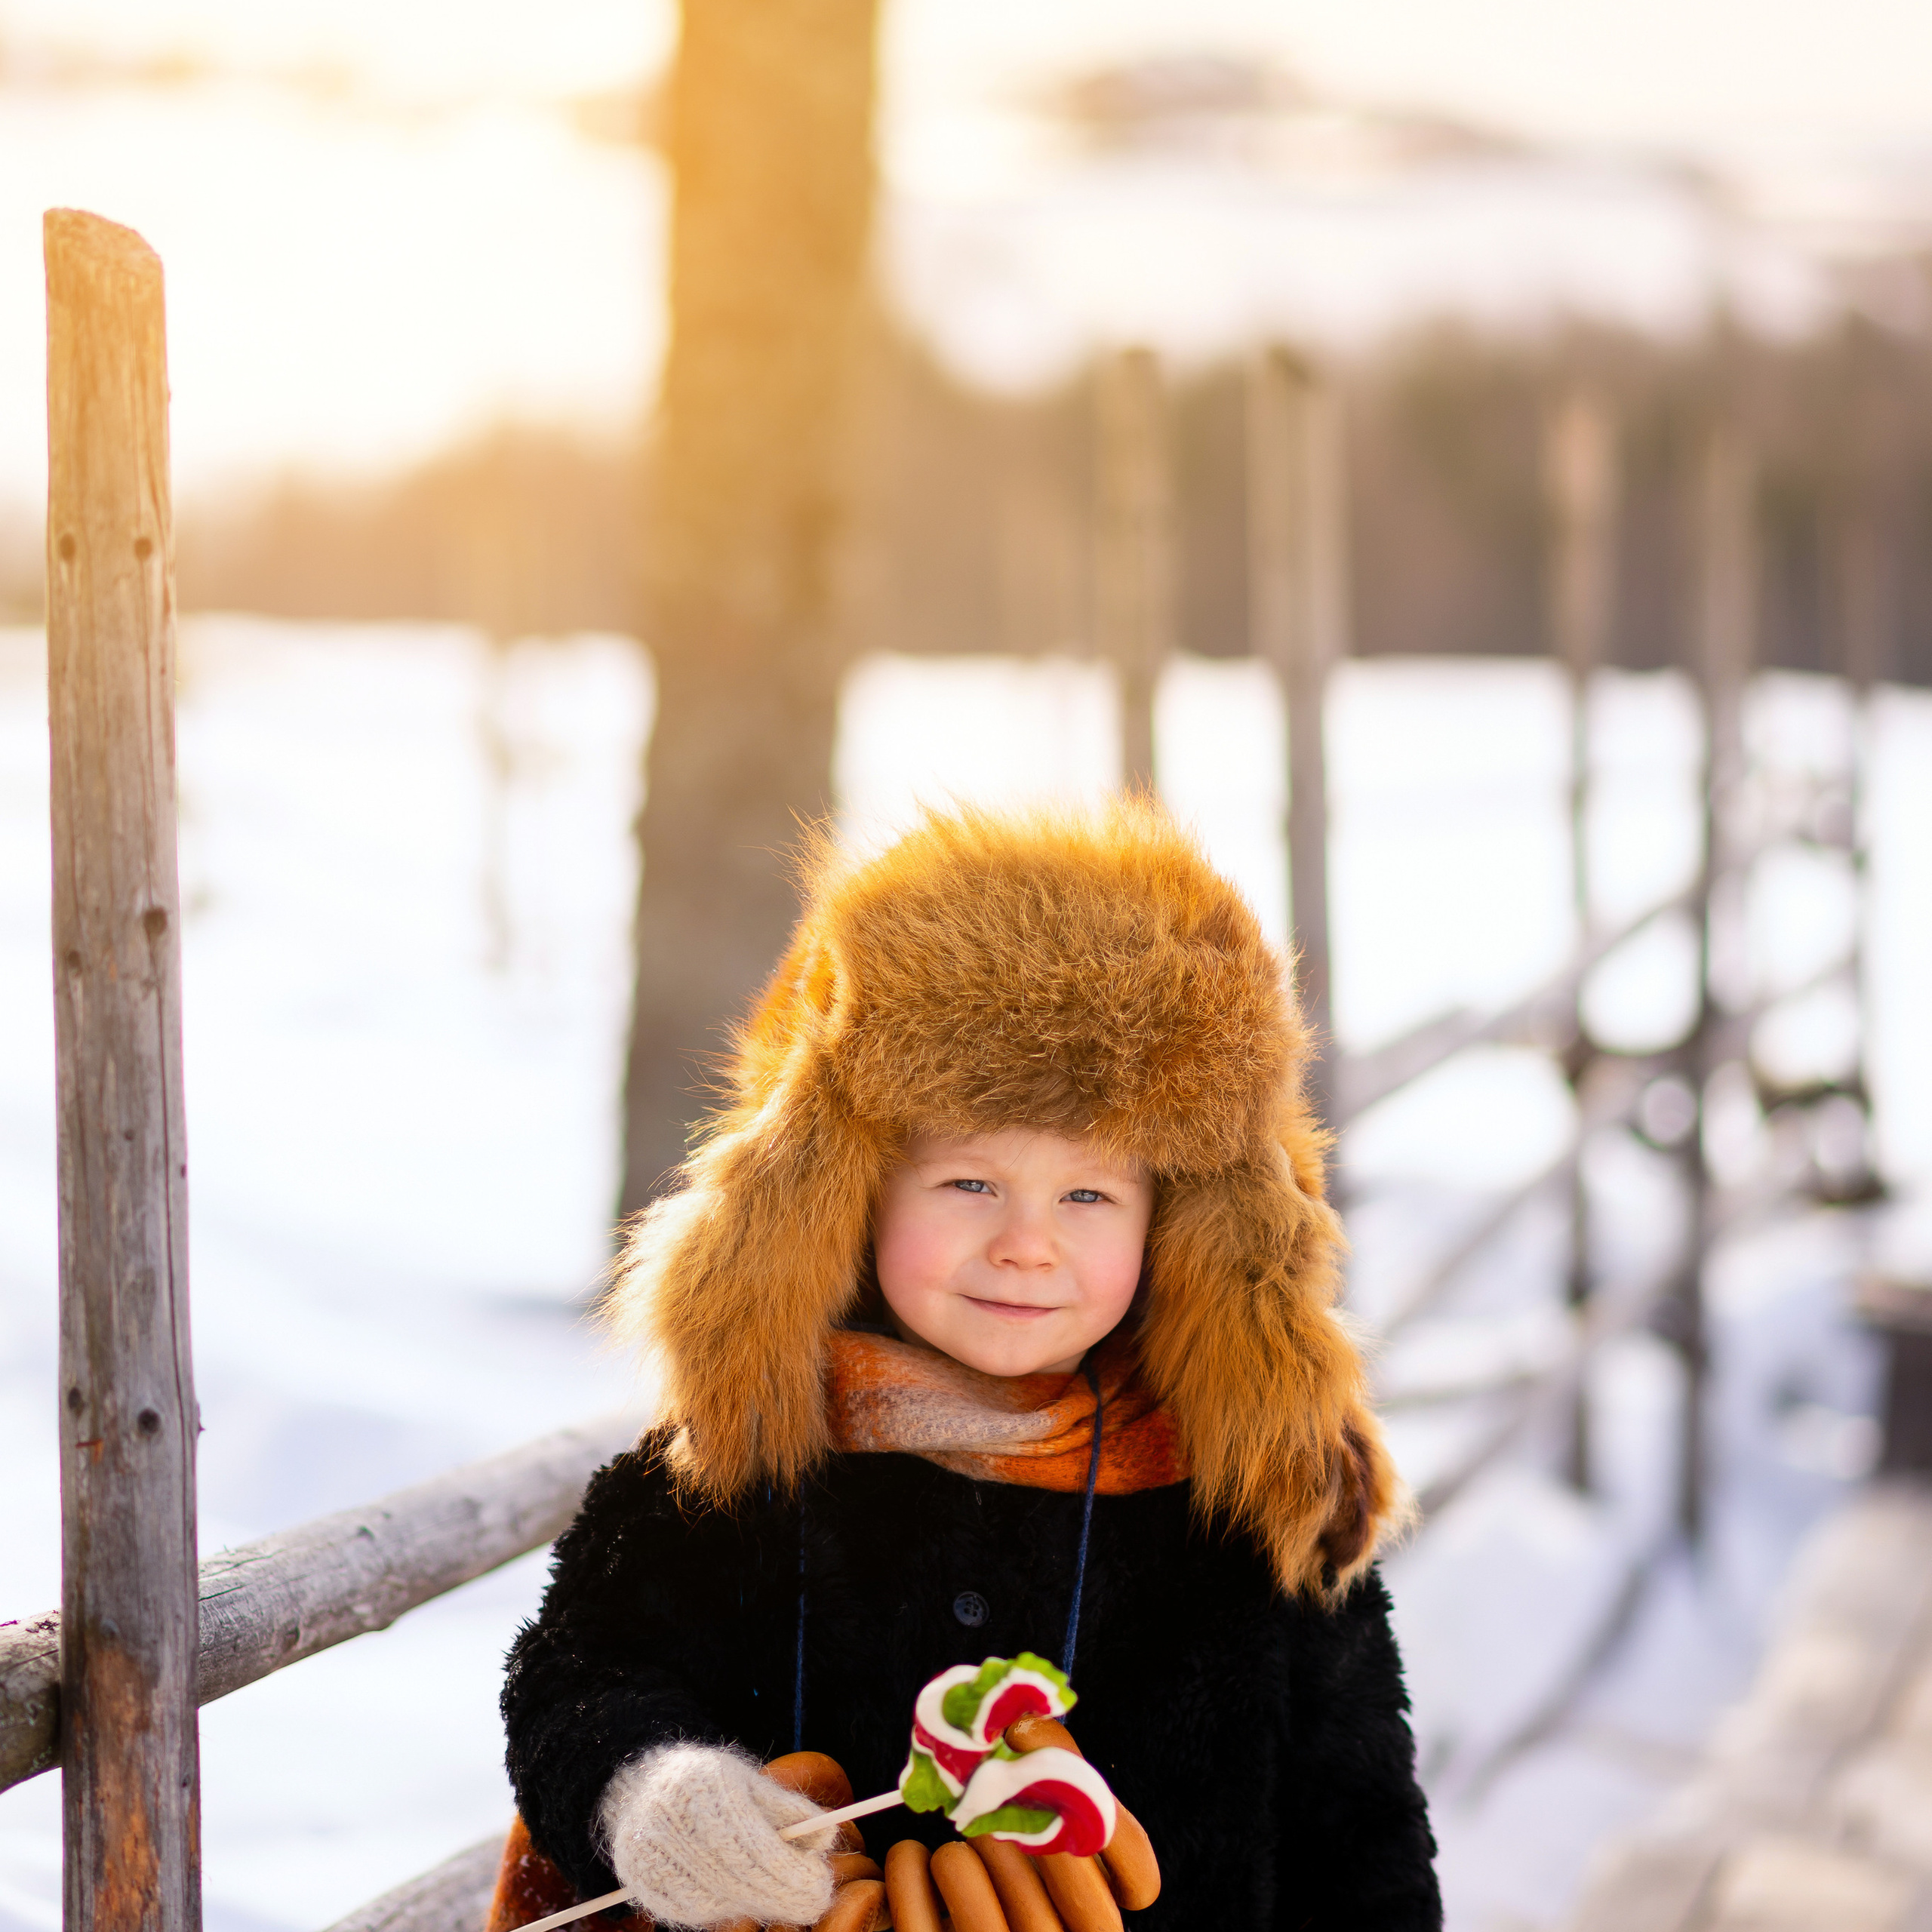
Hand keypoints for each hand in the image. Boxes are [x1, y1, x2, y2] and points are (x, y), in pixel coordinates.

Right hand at [599, 1743, 837, 1927]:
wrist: (642, 1786)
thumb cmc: (709, 1783)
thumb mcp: (750, 1782)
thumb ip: (788, 1809)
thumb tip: (827, 1838)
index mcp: (702, 1789)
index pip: (752, 1845)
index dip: (790, 1872)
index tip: (820, 1887)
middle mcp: (671, 1823)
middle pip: (736, 1877)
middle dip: (781, 1894)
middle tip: (811, 1900)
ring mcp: (651, 1855)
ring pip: (716, 1900)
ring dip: (752, 1899)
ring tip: (771, 1885)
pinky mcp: (642, 1882)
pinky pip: (693, 1909)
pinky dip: (722, 1904)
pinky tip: (733, 1887)